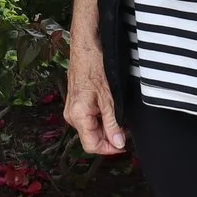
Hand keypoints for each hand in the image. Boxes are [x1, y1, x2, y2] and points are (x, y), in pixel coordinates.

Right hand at [63, 40, 128, 154]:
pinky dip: (100, 118)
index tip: (123, 145)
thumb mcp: (109, 98)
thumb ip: (113, 123)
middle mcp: (71, 115)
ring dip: (106, 127)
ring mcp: (72, 109)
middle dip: (109, 137)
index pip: (91, 146)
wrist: (86, 47)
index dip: (109, 149)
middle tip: (125, 129)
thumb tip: (118, 143)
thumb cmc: (95, 67)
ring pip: (90, 128)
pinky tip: (110, 109)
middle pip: (91, 138)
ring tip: (119, 116)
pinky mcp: (75, 103)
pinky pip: (88, 118)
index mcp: (77, 116)